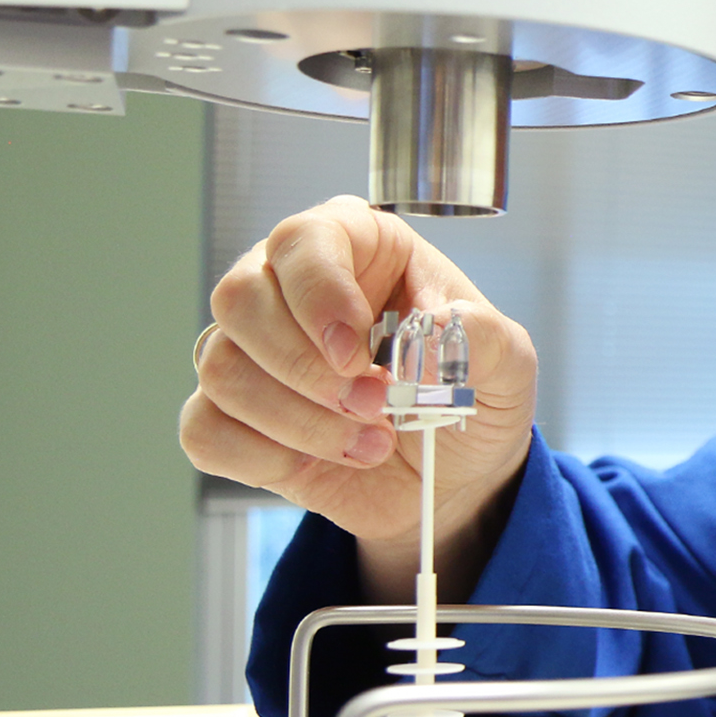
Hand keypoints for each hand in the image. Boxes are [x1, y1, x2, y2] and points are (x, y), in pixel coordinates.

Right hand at [180, 196, 536, 599]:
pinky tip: (322, 462)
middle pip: (239, 299)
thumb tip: (431, 332)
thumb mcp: (509, 364)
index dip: (319, 295)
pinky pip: (206, 430)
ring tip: (372, 442)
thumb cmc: (471, 398)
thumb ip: (484, 337)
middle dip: (306, 368)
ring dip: (300, 421)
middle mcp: (288, 288)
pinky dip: (266, 457)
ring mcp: (251, 352)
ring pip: (223, 370)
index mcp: (356, 247)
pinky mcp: (232, 416)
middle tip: (375, 404)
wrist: (452, 476)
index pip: (302, 240)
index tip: (356, 350)